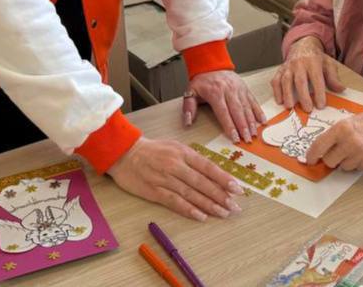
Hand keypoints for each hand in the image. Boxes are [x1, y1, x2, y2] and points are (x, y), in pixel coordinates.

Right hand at [107, 137, 243, 220]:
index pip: (208, 167)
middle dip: (221, 195)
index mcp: (183, 152)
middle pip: (202, 182)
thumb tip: (213, 172)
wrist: (125, 153)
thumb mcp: (175, 146)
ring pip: (191, 194)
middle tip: (235, 206)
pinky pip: (175, 202)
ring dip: (209, 205)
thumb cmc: (152, 150)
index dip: (223, 179)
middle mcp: (176, 165)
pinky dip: (189, 210)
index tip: (237, 189)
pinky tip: (201, 216)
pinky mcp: (154, 191)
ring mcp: (165, 179)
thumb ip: (192, 158)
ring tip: (223, 213)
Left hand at [182, 70, 265, 142]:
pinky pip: (253, 100)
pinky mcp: (245, 88)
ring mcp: (238, 89)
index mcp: (215, 93)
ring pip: (246, 107)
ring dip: (251, 121)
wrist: (212, 63)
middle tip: (247, 139)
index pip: (223, 112)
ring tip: (254, 134)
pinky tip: (262, 120)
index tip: (234, 137)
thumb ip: (189, 107)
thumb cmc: (202, 80)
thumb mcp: (191, 91)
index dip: (230, 126)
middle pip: (237, 111)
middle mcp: (229, 90)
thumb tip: (188, 122)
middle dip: (243, 127)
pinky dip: (258, 111)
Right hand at [271, 37, 343, 111]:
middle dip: (303, 95)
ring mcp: (288, 66)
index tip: (321, 105)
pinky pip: (276, 80)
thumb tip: (341, 89)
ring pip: (286, 80)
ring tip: (290, 107)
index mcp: (313, 62)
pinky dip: (276, 90)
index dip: (318, 92)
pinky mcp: (280, 70)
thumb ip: (333, 77)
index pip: (316, 78)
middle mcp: (299, 63)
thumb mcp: (328, 64)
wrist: (302, 45)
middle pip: (300, 80)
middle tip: (307, 109)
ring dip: (287, 94)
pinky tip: (279, 100)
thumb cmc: (316, 58)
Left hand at [306, 108, 362, 171]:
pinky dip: (358, 163)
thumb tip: (322, 146)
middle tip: (338, 151)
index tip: (309, 159)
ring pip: (343, 167)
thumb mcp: (350, 120)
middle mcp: (349, 143)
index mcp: (341, 128)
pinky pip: (356, 169)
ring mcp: (360, 155)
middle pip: (329, 161)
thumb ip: (336, 133)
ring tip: (356, 149)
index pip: (319, 146)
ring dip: (346, 161)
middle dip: (331, 158)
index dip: (311, 155)